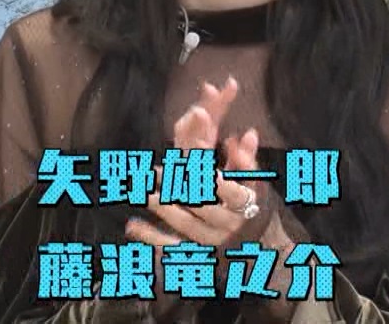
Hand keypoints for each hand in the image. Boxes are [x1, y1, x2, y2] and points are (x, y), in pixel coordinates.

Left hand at [123, 78, 260, 316]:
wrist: (256, 248)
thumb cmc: (249, 205)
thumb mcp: (252, 182)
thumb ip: (246, 159)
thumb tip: (247, 133)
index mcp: (245, 204)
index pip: (231, 192)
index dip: (213, 179)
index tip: (193, 163)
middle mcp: (228, 224)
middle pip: (204, 206)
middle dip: (181, 188)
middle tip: (156, 170)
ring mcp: (210, 241)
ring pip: (186, 225)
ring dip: (164, 209)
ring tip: (144, 192)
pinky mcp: (194, 254)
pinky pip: (171, 249)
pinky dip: (151, 238)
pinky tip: (132, 225)